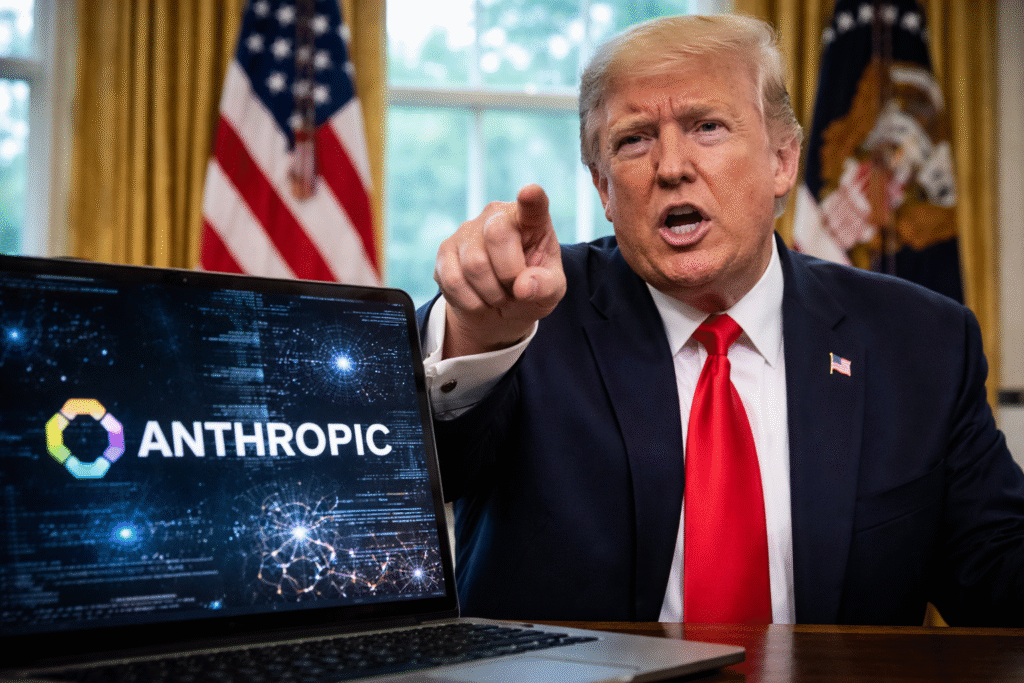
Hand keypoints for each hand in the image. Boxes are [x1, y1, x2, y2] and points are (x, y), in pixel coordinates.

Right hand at [434, 184, 566, 357]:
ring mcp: (467, 230)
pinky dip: (471, 302)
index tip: (530, 192)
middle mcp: (497, 216)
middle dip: (509, 274)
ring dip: (491, 294)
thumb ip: (546, 286)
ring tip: (498, 295)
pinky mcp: (445, 250)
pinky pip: (454, 281)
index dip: (532, 198)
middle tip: (514, 288)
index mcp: (531, 221)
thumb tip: (523, 286)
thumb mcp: (551, 291)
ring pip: (475, 264)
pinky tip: (479, 300)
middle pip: (497, 235)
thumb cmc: (529, 289)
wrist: (498, 309)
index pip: (533, 205)